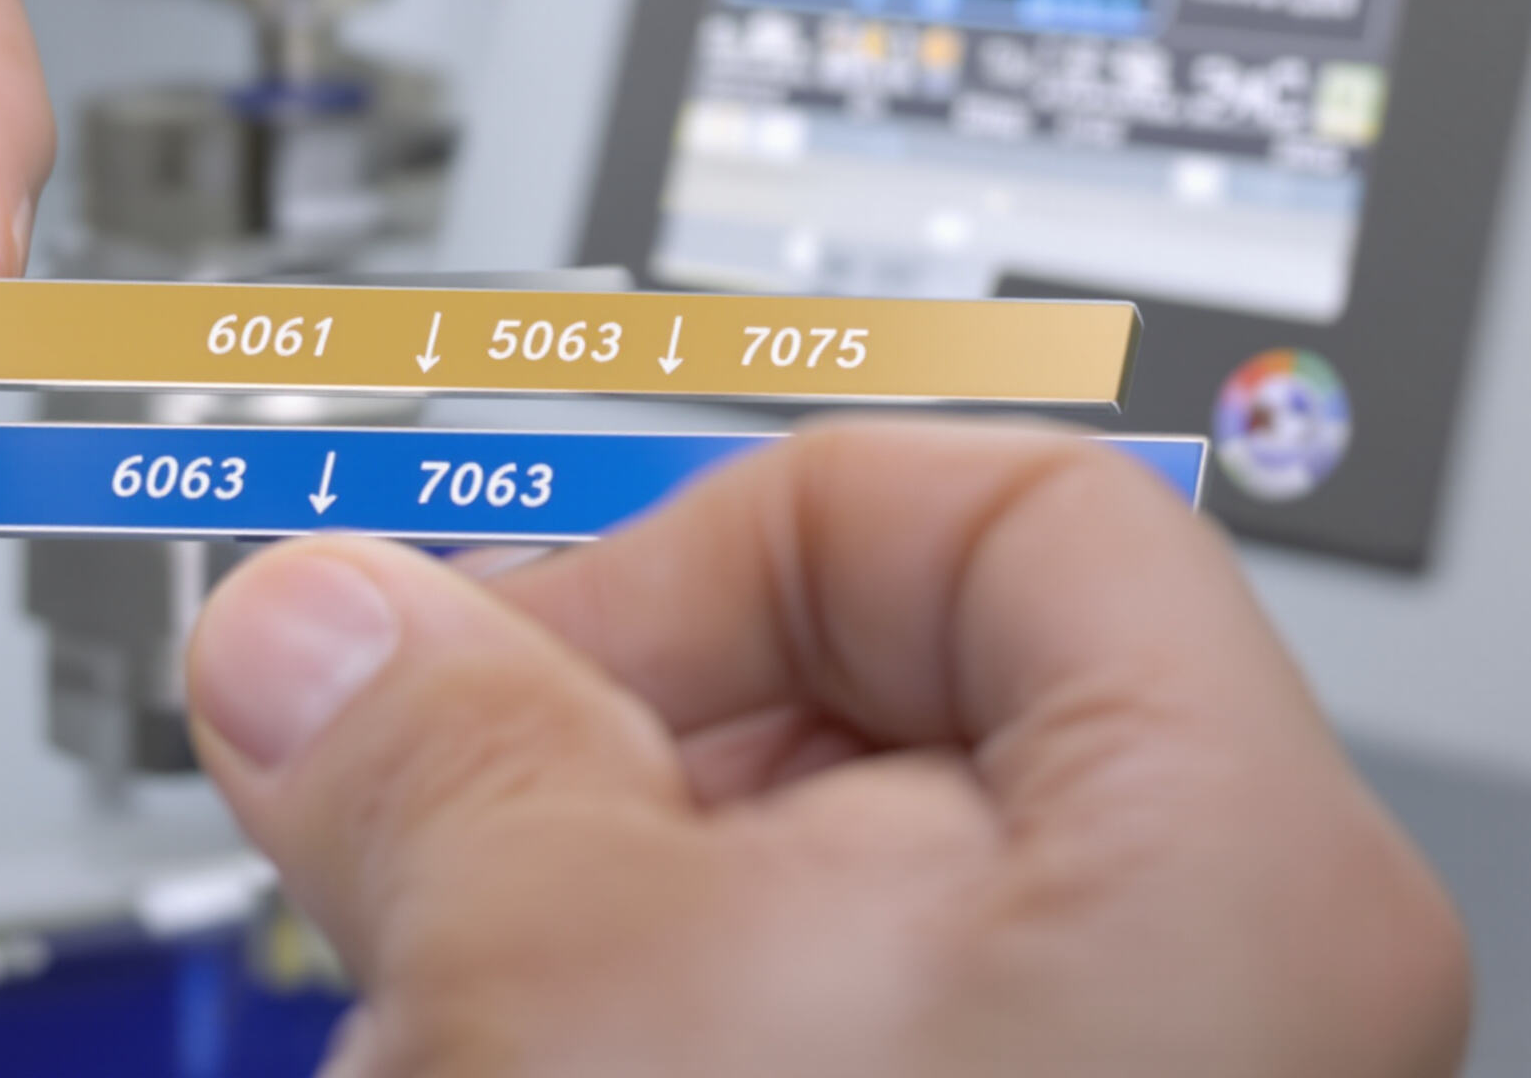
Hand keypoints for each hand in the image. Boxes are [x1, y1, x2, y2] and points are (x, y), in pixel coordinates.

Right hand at [188, 424, 1468, 1075]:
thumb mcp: (568, 993)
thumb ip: (433, 750)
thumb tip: (309, 621)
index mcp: (1221, 868)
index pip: (993, 507)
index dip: (718, 522)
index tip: (519, 619)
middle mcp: (1197, 980)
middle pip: (873, 698)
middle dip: (589, 744)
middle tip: (414, 818)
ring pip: (798, 890)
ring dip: (566, 906)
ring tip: (441, 1011)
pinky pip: (793, 1029)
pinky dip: (619, 1026)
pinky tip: (496, 1066)